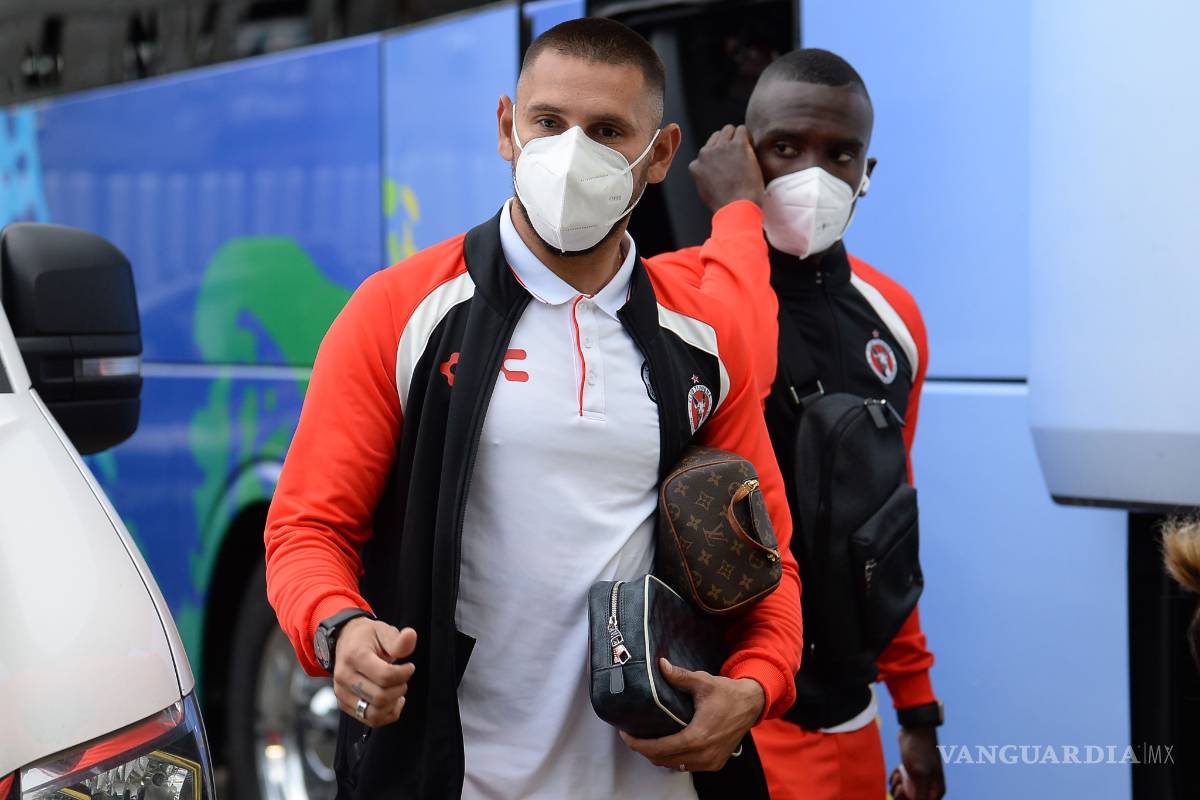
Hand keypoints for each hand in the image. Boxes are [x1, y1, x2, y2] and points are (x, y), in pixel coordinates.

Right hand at [331, 618, 416, 727]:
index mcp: (355, 656)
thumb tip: (411, 636)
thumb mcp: (383, 631)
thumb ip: (399, 640)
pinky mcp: (343, 704)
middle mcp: (344, 677)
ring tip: (396, 689)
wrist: (345, 641)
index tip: (409, 667)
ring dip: (392, 704)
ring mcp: (342, 693)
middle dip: (399, 689)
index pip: (385, 676)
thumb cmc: (367, 637)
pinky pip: (370, 719)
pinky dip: (386, 714)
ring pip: (374, 713)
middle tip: (403, 678)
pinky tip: (391, 700)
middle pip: (380, 697)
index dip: (404, 674)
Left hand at [619, 658, 763, 771]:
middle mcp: (703, 755)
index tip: (626, 734)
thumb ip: (679, 677)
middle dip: (644, 749)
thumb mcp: (702, 682)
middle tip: (632, 735)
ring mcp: (710, 762)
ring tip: (646, 739)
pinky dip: (674, 758)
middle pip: (662, 760)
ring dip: (658, 755)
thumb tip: (660, 665)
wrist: (752, 705)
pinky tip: (667, 745)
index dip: (638, 744)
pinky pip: (687, 766)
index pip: (659, 749)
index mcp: (697, 737)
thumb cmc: (727, 693)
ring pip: (674, 765)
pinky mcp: (715, 763)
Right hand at [688, 124, 764, 211]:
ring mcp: (721, 148)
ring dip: (737, 138)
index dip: (719, 155)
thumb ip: (706, 177)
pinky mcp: (737, 145)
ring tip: (745, 152)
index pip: (706, 151)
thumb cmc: (726, 206)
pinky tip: (751, 148)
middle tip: (738, 156)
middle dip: (727, 143)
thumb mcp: (706, 192)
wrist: (737, 208)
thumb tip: (712, 171)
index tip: (728, 163)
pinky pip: (742, 130)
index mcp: (696, 166)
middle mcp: (705, 154)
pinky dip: (748, 137)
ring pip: (728, 130)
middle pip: (716, 137)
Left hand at [889, 726, 945, 799]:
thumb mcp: (920, 774)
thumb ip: (920, 795)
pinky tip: (898, 769)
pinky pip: (899, 784)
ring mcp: (918, 780)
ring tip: (899, 773)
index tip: (904, 789)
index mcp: (935, 792)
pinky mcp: (909, 773)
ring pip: (902, 794)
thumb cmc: (919, 750)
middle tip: (900, 783)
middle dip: (901, 795)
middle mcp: (928, 788)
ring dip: (896, 786)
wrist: (915, 729)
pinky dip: (895, 779)